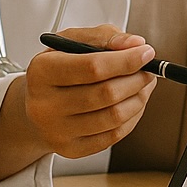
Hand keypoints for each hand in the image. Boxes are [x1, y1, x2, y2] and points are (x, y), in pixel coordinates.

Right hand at [20, 24, 156, 158]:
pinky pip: (114, 136)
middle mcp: (44, 104)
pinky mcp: (71, 149)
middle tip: (149, 69)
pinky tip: (132, 102)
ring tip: (143, 84)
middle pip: (106, 94)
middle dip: (137, 79)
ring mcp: (57, 131)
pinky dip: (131, 117)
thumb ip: (104, 37)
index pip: (93, 67)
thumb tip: (135, 44)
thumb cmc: (58, 68)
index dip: (126, 60)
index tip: (147, 52)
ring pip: (114, 117)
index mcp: (42, 71)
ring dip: (138, 98)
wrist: (37, 104)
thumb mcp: (72, 41)